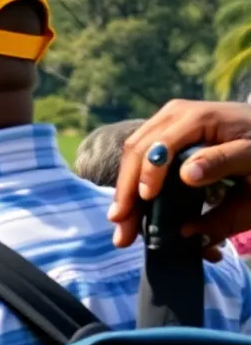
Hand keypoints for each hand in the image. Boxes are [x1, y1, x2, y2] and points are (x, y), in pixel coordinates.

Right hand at [110, 100, 250, 259]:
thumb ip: (223, 163)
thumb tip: (186, 177)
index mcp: (197, 118)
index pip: (159, 146)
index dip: (147, 175)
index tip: (145, 202)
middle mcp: (173, 115)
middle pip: (137, 152)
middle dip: (126, 192)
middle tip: (122, 230)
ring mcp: (165, 123)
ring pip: (132, 156)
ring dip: (125, 192)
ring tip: (121, 224)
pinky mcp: (163, 134)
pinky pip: (140, 158)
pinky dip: (134, 185)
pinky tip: (133, 208)